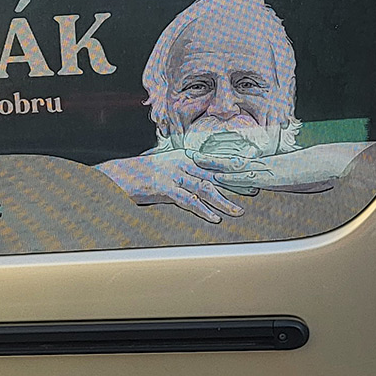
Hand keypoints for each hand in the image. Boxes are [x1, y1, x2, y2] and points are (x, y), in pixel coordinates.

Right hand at [96, 151, 249, 223]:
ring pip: (205, 189)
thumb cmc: (142, 172)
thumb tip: (200, 176)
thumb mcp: (166, 165)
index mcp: (185, 157)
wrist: (119, 174)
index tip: (253, 167)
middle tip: (256, 188)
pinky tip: (214, 218)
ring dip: (224, 201)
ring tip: (238, 211)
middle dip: (237, 182)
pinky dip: (202, 211)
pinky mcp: (165, 189)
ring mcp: (174, 176)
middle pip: (216, 174)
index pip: (215, 161)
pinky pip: (188, 201)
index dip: (234, 164)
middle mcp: (182, 164)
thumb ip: (184, 170)